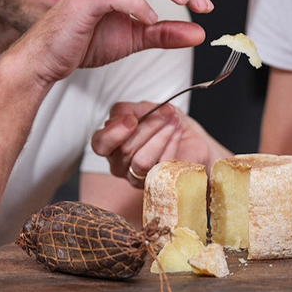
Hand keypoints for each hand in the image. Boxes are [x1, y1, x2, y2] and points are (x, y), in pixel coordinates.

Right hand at [10, 0, 212, 89]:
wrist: (47, 59)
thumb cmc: (83, 42)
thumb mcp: (134, 38)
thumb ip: (164, 34)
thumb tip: (198, 33)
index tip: (205, 4)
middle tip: (201, 2)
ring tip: (183, 1)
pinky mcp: (83, 1)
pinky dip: (136, 5)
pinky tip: (150, 19)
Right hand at [92, 103, 222, 185]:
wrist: (191, 136)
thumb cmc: (164, 122)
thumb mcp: (145, 108)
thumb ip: (129, 110)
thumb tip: (127, 116)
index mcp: (110, 143)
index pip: (100, 143)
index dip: (114, 132)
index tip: (132, 119)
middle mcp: (119, 163)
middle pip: (124, 149)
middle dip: (148, 126)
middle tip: (166, 113)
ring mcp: (136, 177)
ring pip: (141, 161)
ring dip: (161, 136)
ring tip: (174, 122)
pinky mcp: (156, 183)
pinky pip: (160, 166)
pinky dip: (171, 144)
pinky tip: (177, 132)